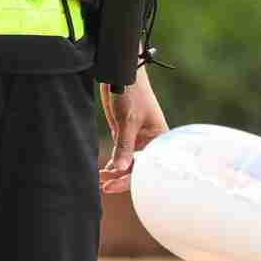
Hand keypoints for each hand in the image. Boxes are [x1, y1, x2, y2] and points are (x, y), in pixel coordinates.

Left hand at [98, 74, 167, 191]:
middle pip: (138, 169)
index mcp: (160, 140)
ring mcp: (137, 140)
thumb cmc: (132, 93)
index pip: (148, 167)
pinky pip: (121, 156)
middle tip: (104, 187)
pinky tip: (102, 173)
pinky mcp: (125, 136)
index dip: (131, 179)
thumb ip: (124, 146)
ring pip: (128, 164)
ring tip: (99, 182)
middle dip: (121, 179)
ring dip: (115, 174)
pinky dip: (112, 165)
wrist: (122, 74)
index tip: (113, 186)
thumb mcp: (128, 121)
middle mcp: (151, 143)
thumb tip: (120, 170)